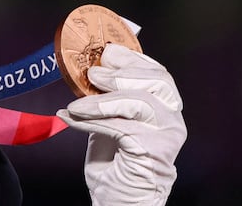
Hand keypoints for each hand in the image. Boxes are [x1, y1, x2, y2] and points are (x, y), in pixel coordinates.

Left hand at [56, 43, 185, 205]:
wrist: (118, 196)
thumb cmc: (114, 158)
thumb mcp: (106, 117)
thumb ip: (103, 95)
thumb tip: (87, 68)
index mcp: (163, 106)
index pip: (157, 73)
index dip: (132, 59)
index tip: (108, 51)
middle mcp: (171, 119)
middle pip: (157, 82)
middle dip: (121, 74)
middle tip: (92, 74)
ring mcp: (167, 135)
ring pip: (139, 102)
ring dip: (101, 101)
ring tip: (76, 104)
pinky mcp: (154, 151)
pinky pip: (121, 128)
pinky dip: (91, 122)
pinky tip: (71, 119)